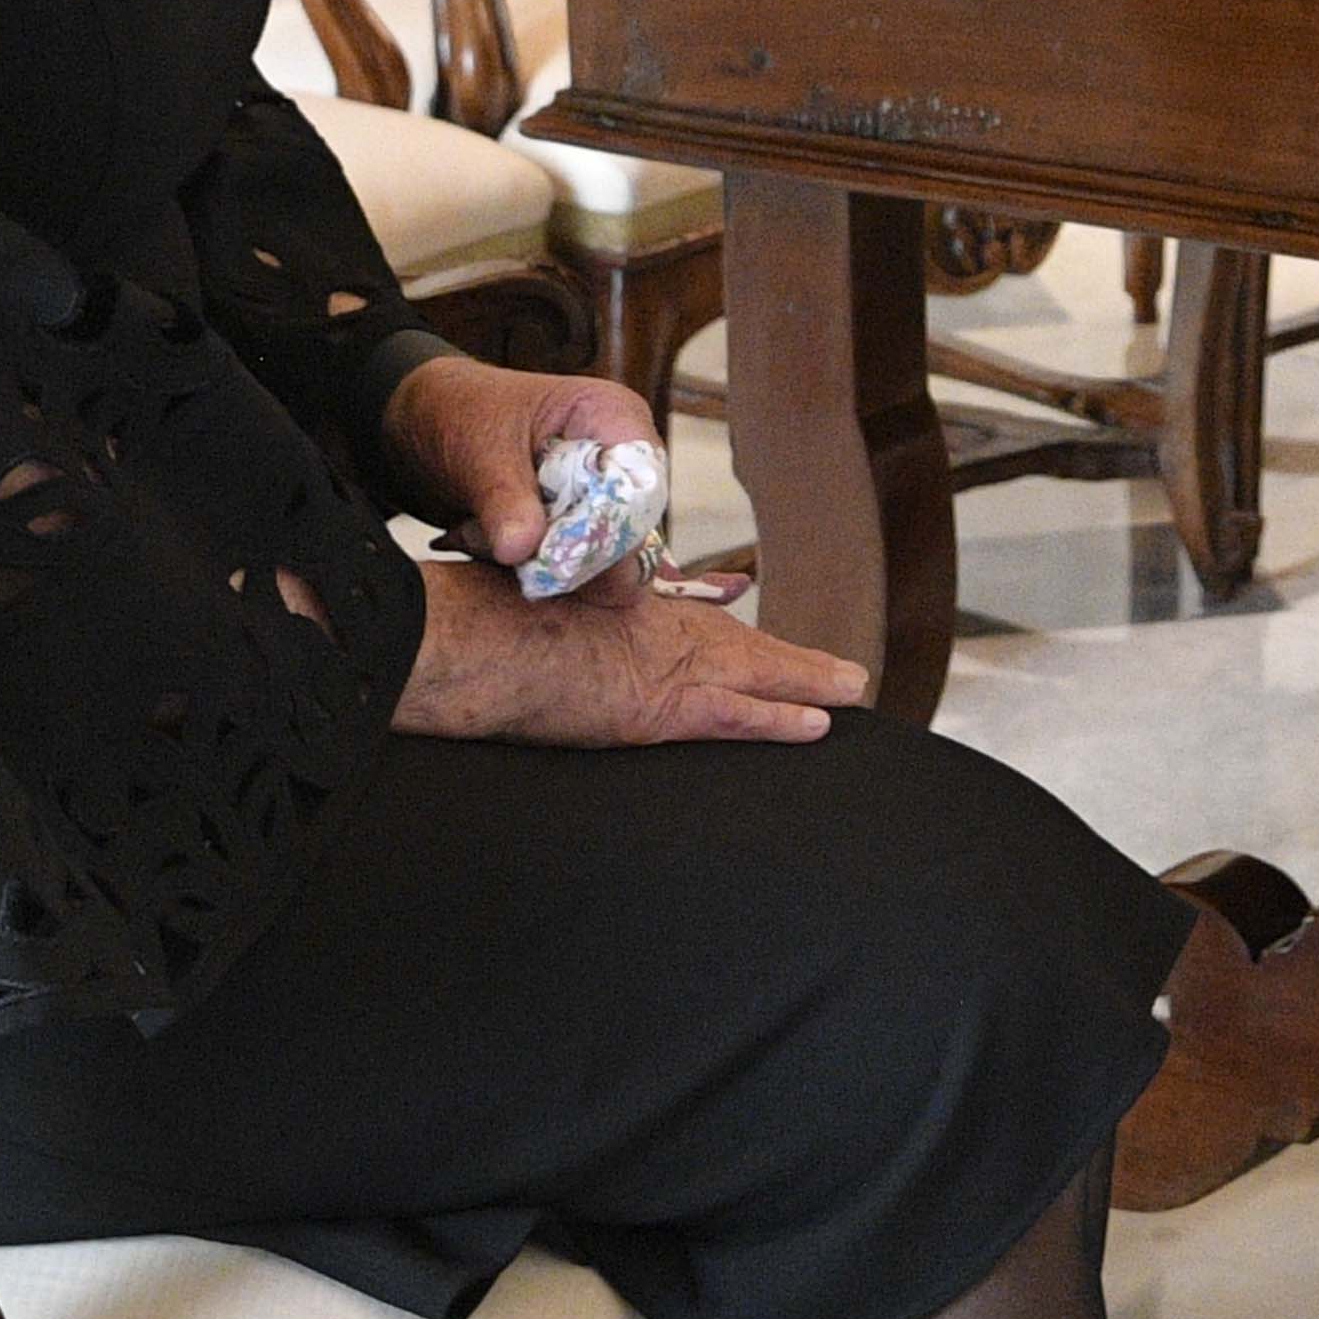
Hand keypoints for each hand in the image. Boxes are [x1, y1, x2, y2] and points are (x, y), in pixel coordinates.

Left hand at [379, 350, 663, 563]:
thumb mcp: (479, 450)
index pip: (641, 489)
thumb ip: (504, 500)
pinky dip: (527, 566)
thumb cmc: (460, 411)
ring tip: (480, 537)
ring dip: (539, 562)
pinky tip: (484, 543)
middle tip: (503, 547)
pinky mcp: (576, 526)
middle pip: (628, 533)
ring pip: (600, 560)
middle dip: (566, 552)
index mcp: (614, 417)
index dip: (606, 529)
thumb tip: (523, 549)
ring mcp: (600, 496)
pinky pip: (571, 567)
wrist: (425, 423)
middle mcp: (620, 459)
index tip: (551, 554)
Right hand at [398, 557, 864, 748]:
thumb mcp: (518, 594)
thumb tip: (524, 610)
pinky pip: (735, 715)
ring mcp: (660, 666)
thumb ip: (540, 601)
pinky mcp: (660, 708)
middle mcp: (650, 628)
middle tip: (841, 672)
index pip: (682, 613)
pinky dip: (778, 719)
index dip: (721, 620)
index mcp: (615, 602)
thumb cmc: (476, 620)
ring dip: (804, 683)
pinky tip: (816, 725)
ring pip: (752, 675)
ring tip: (848, 690)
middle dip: (787, 660)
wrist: (470, 642)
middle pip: (734, 643)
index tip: (750, 616)